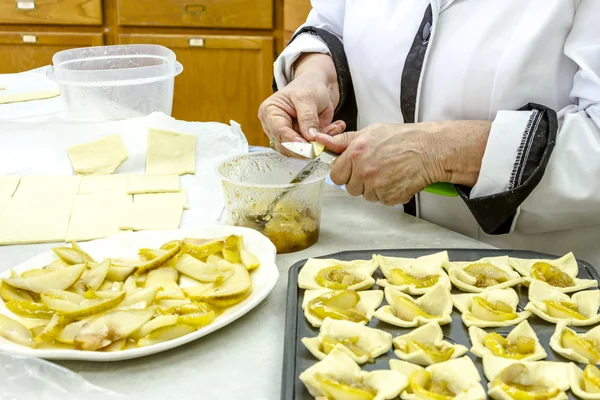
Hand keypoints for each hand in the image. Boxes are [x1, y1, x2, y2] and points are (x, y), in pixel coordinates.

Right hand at [258, 53, 344, 155]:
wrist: (317, 86)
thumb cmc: (307, 86)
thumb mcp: (307, 98)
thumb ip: (308, 117)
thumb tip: (310, 137)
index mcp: (270, 113)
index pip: (279, 131)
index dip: (292, 141)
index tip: (306, 146)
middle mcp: (275, 127)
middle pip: (285, 146)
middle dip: (305, 147)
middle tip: (321, 144)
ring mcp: (288, 136)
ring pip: (300, 150)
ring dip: (318, 144)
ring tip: (333, 128)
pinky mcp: (301, 141)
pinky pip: (312, 147)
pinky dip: (325, 141)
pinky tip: (335, 128)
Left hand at [315, 121, 490, 204]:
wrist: (429, 150)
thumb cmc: (402, 139)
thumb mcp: (370, 132)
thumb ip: (344, 140)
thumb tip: (322, 140)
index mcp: (356, 154)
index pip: (336, 175)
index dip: (344, 173)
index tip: (353, 169)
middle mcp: (364, 171)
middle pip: (350, 188)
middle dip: (359, 181)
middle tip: (375, 169)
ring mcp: (377, 186)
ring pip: (366, 196)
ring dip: (374, 188)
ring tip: (388, 172)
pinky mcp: (389, 197)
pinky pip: (382, 201)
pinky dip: (388, 194)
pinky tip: (396, 180)